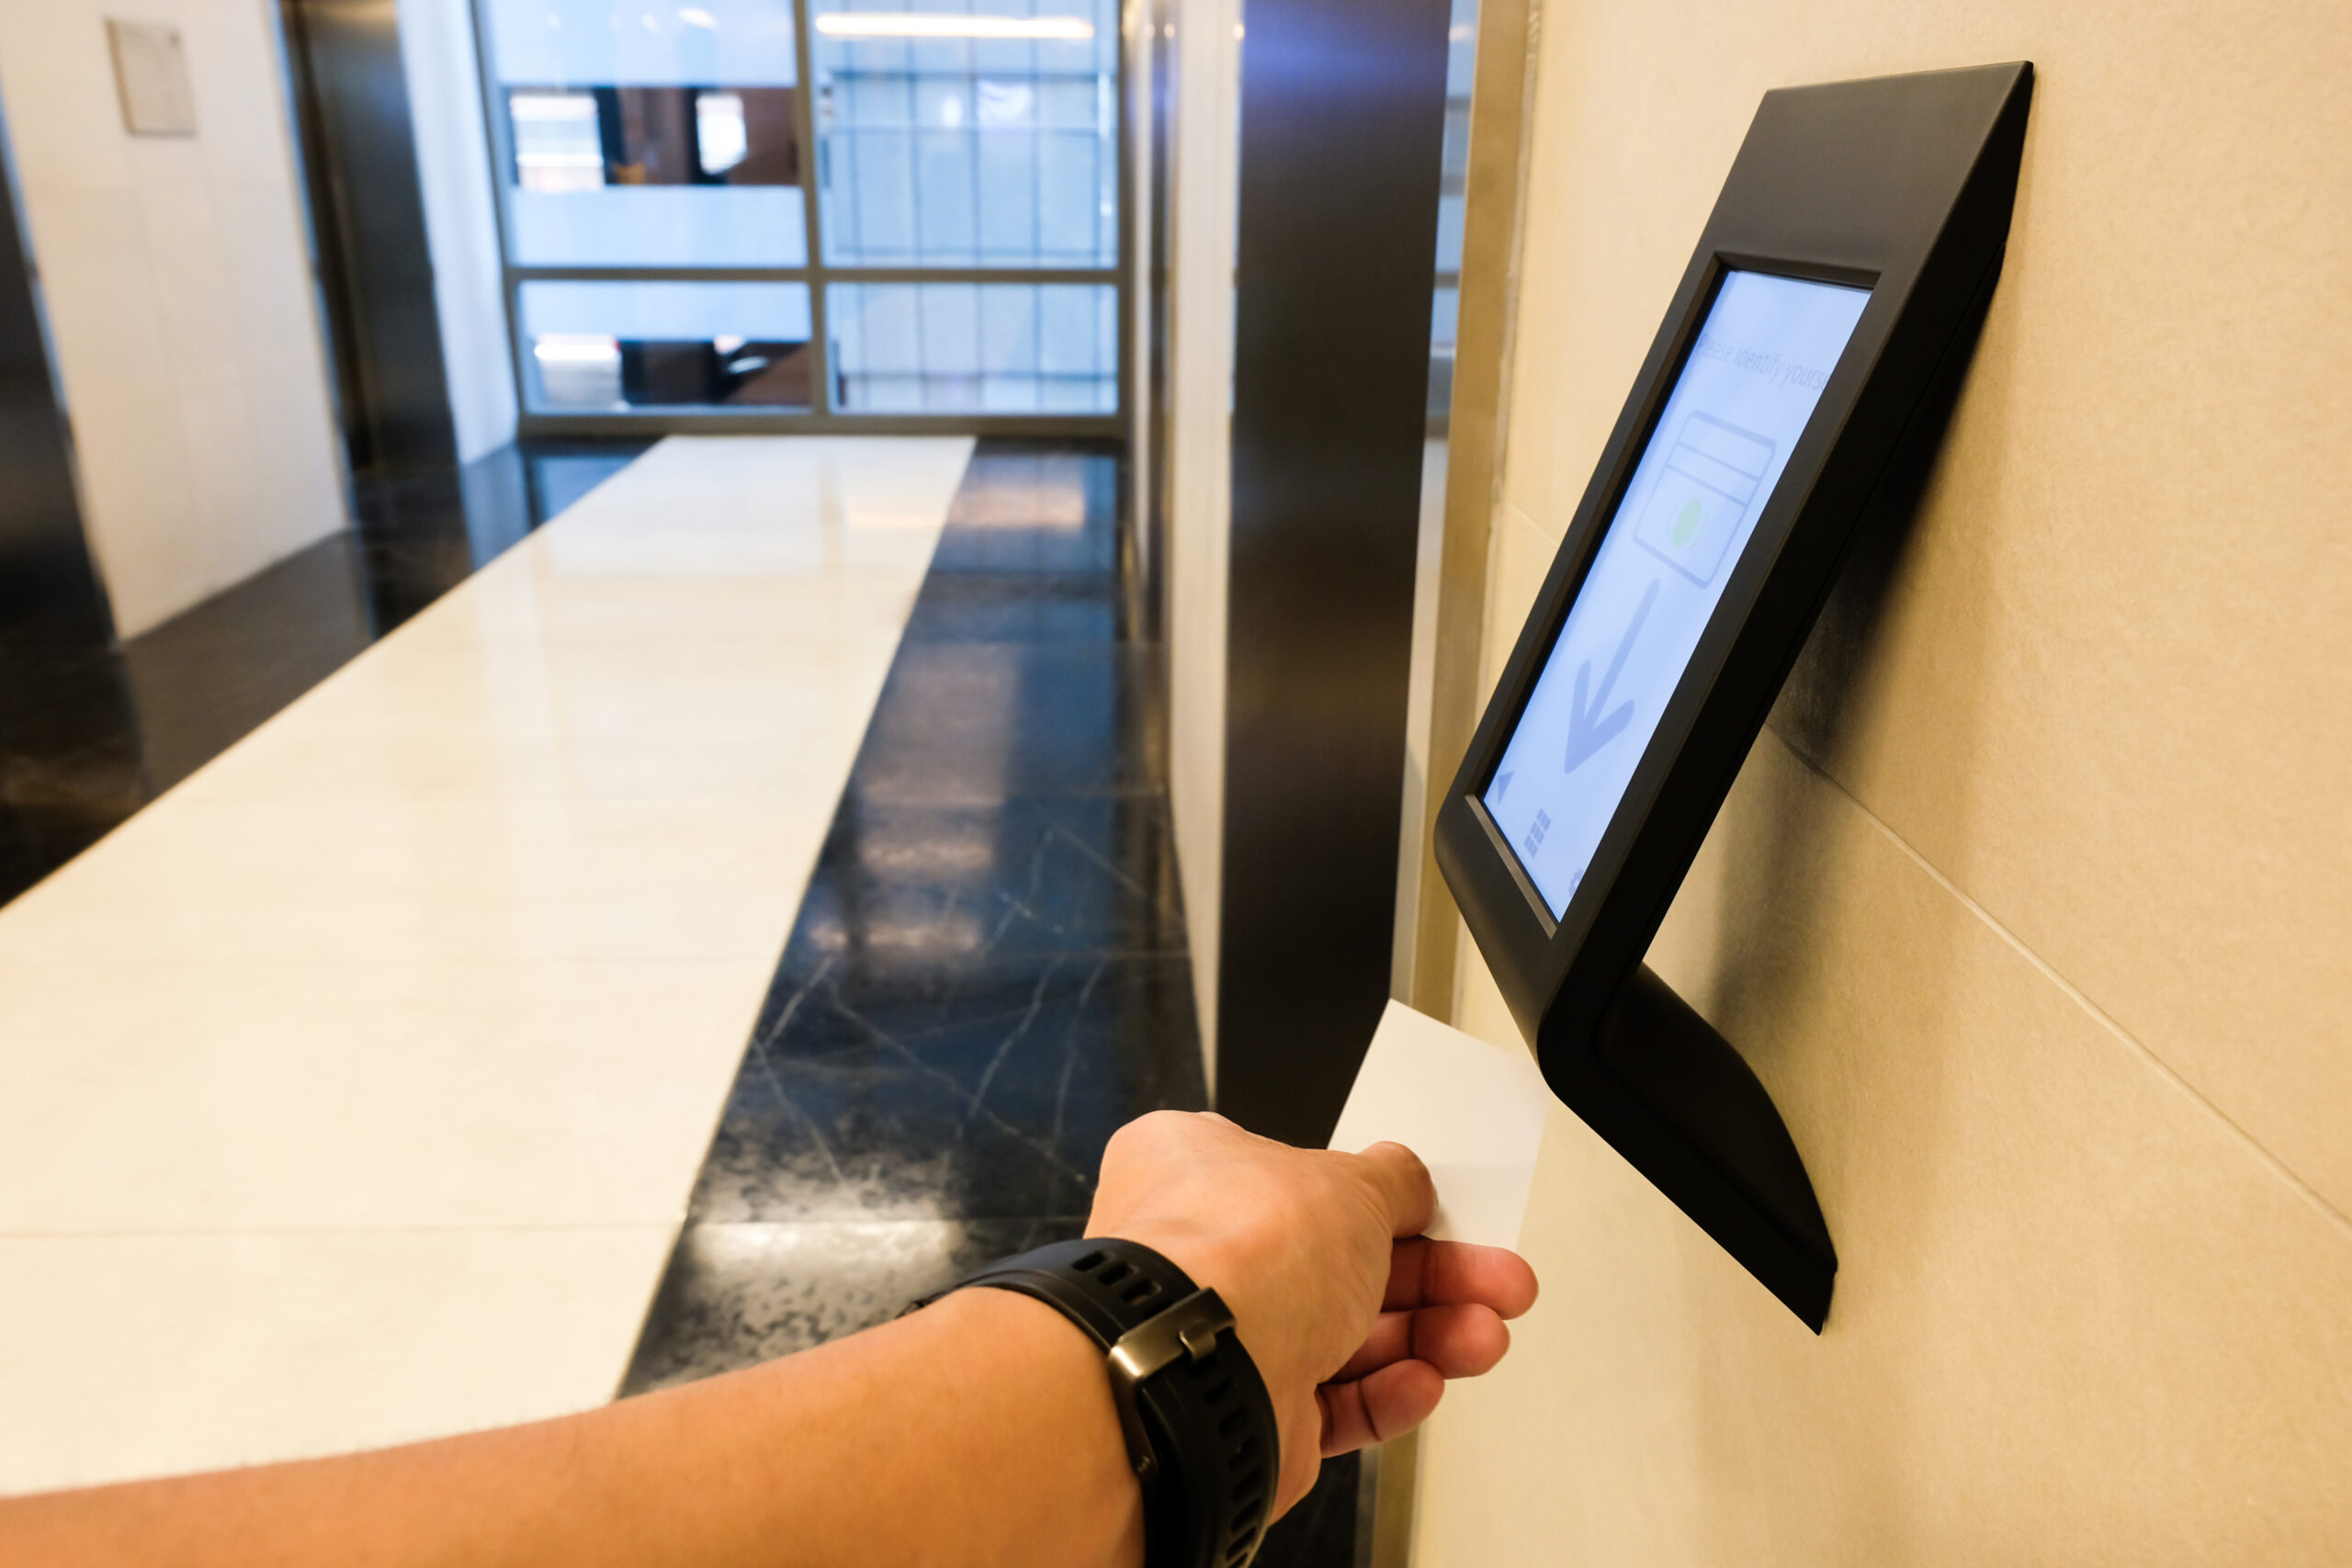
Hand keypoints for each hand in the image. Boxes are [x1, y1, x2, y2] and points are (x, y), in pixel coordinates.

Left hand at [1085, 1111, 1537, 1513]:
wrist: (1197, 1373)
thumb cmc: (1234, 1255)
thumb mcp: (1348, 1183)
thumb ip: (1392, 1181)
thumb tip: (1408, 1182)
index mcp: (1197, 1170)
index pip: (1304, 1177)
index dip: (1382, 1198)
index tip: (1444, 1211)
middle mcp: (1204, 1255)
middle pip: (1343, 1262)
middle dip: (1434, 1275)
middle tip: (1496, 1281)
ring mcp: (1227, 1337)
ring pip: (1349, 1335)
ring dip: (1427, 1336)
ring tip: (1482, 1336)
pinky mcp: (1254, 1413)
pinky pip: (1337, 1402)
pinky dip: (1389, 1393)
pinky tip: (1426, 1379)